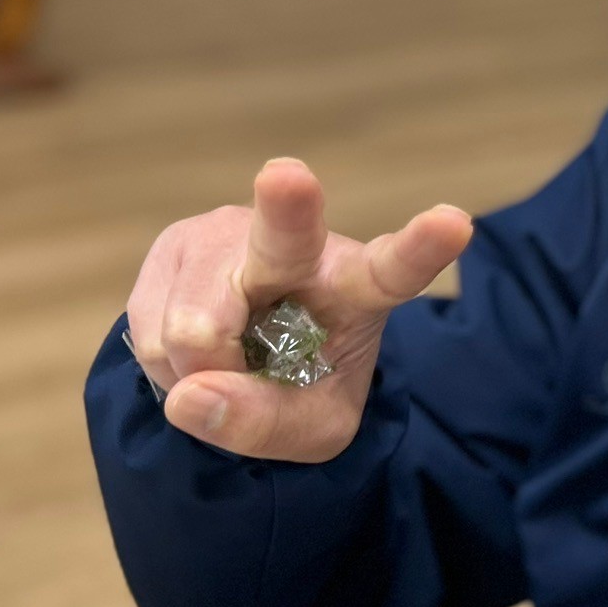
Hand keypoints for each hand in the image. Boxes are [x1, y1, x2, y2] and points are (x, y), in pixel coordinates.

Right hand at [123, 158, 471, 461]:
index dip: (421, 248)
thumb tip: (191, 396)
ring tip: (229, 360)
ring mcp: (233, 236)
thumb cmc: (300, 385)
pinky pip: (153, 330)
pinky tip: (195, 344)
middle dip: (286, 207)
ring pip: (196, 325)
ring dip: (199, 368)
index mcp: (361, 287)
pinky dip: (167, 362)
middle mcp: (302, 248)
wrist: (246, 361)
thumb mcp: (309, 430)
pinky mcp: (178, 244)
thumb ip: (264, 425)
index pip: (396, 271)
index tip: (454, 222)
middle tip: (287, 176)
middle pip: (288, 234)